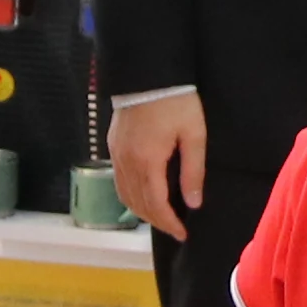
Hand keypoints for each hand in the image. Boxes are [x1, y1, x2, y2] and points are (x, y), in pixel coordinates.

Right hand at [111, 90, 208, 232]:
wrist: (148, 72)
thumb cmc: (176, 101)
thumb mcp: (193, 134)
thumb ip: (193, 171)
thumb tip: (194, 203)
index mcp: (148, 160)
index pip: (156, 203)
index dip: (169, 223)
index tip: (182, 234)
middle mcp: (127, 161)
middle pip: (138, 203)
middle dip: (157, 221)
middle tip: (174, 229)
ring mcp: (116, 154)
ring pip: (124, 194)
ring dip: (142, 211)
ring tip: (161, 217)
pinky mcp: (113, 146)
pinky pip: (118, 180)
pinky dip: (130, 195)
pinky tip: (142, 196)